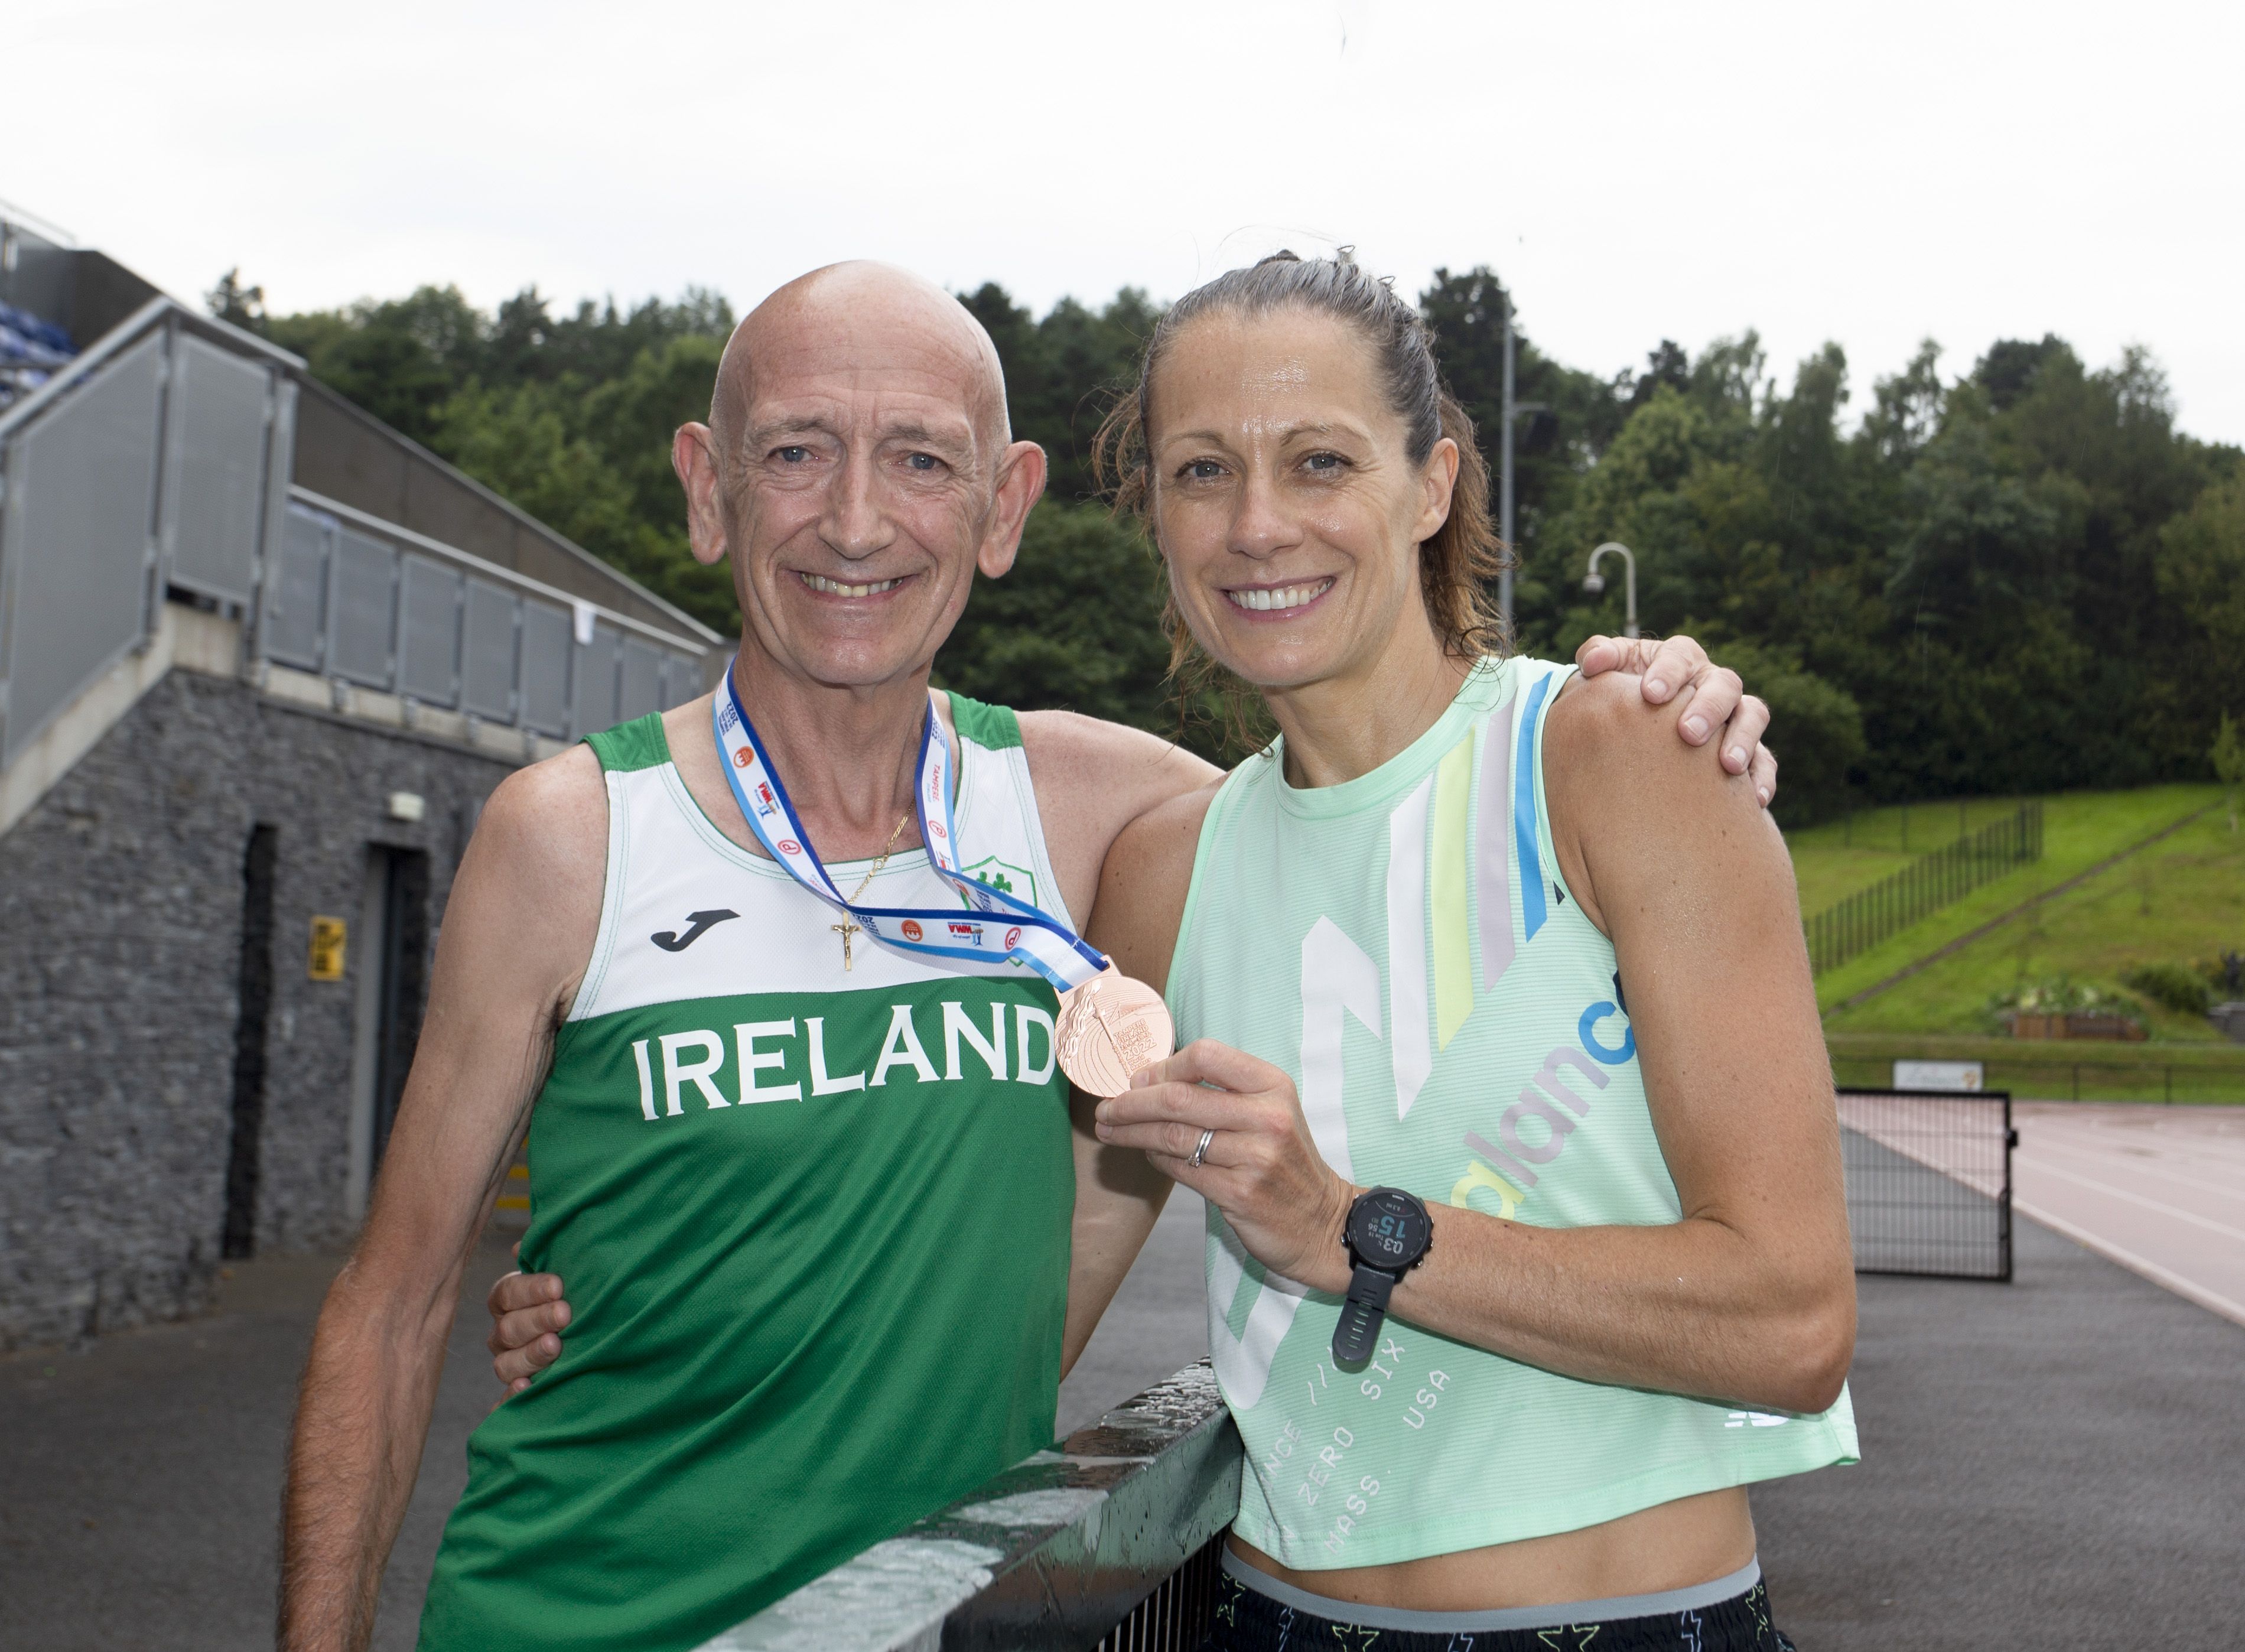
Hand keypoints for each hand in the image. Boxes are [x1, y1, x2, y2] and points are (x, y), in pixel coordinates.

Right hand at [487, 1244, 569, 1393]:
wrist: (595, 1331)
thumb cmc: (579, 1293)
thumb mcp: (568, 1270)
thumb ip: (550, 1254)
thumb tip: (524, 1245)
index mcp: (509, 1300)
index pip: (508, 1293)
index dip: (531, 1289)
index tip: (559, 1285)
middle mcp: (504, 1333)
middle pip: (508, 1329)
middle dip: (537, 1320)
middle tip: (565, 1314)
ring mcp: (509, 1363)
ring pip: (505, 1364)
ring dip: (530, 1354)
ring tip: (556, 1345)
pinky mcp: (519, 1391)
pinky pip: (504, 1402)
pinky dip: (512, 1398)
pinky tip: (527, 1388)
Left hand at [1094, 1040, 1354, 1292]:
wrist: (1321, 1222)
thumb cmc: (1285, 1161)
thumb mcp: (1270, 1112)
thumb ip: (1222, 1093)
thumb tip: (1150, 1080)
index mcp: (1273, 1086)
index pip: (1206, 1056)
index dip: (1164, 1066)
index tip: (1138, 1079)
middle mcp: (1267, 1117)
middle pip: (1179, 1098)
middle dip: (1132, 1102)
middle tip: (1106, 1108)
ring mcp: (1254, 1157)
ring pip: (1173, 1135)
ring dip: (1131, 1132)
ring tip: (1109, 1130)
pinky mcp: (1238, 1194)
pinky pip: (1180, 1169)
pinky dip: (1155, 1158)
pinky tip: (1144, 1153)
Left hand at [1576, 633, 1777, 806]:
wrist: (1637, 730)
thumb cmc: (1622, 696)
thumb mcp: (1607, 673)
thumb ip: (1597, 658)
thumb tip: (1591, 664)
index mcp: (1680, 660)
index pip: (1680, 657)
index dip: (1668, 673)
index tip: (1650, 695)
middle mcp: (1712, 683)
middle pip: (1724, 684)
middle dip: (1708, 707)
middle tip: (1688, 733)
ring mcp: (1733, 715)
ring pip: (1752, 716)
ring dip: (1743, 739)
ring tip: (1728, 766)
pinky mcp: (1748, 748)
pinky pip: (1764, 760)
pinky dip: (1762, 776)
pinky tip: (1754, 799)